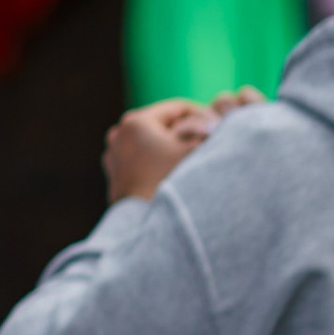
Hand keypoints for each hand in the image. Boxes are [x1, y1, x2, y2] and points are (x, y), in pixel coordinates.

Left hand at [102, 90, 260, 205]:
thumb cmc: (171, 184)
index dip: (202, 115)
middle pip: (163, 124)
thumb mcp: (195, 152)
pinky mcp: (115, 174)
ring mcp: (114, 154)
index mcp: (136, 121)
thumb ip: (207, 131)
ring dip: (172, 147)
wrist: (144, 226)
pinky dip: (157, 161)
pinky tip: (177, 172)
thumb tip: (216, 120)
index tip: (219, 127)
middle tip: (210, 141)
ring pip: (152, 142)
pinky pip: (142, 159)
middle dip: (186, 131)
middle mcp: (119, 134)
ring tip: (194, 157)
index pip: (177, 108)